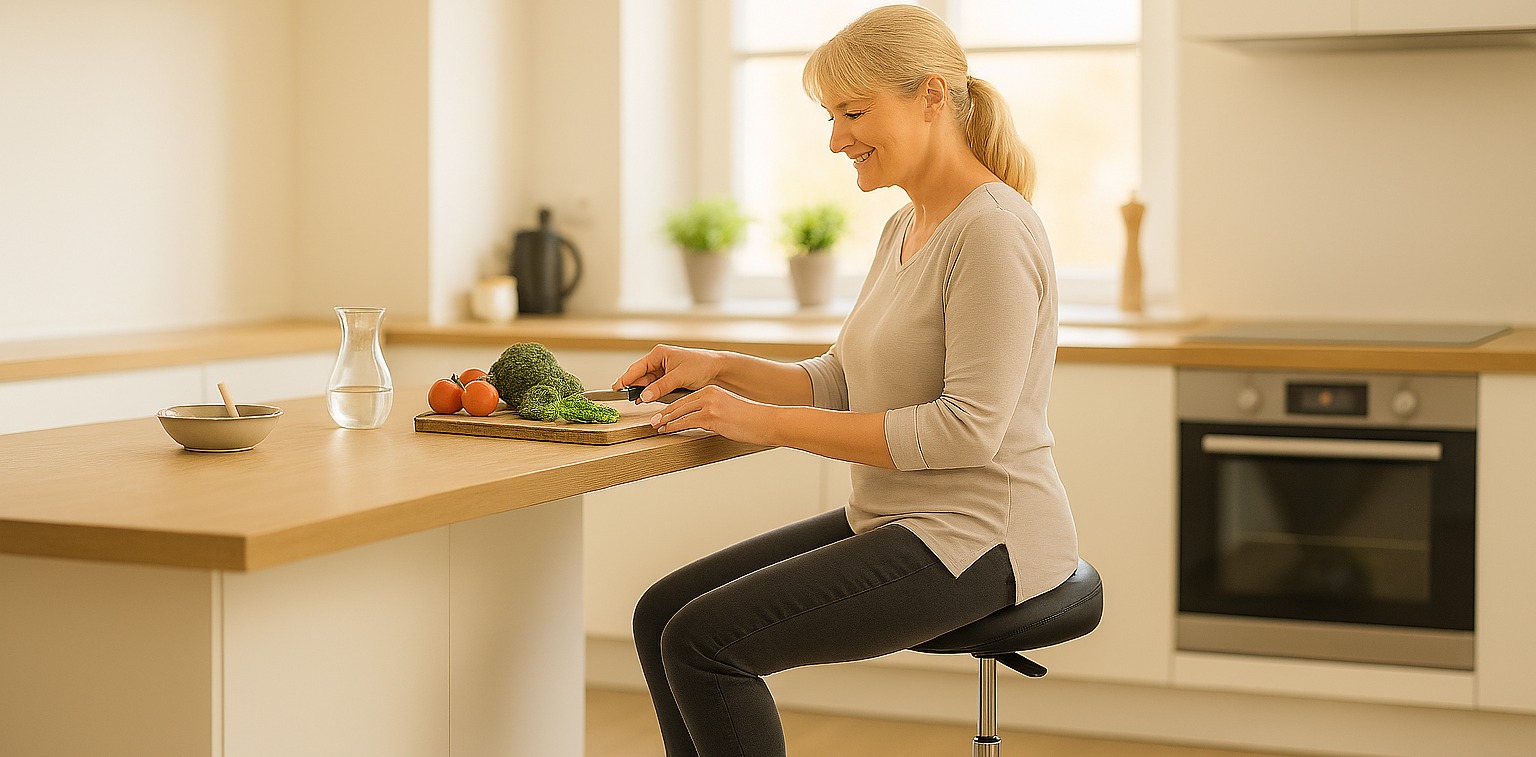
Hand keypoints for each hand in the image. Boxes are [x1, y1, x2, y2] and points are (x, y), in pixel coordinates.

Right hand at [613, 344, 721, 402]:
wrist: (718, 371)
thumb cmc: (701, 366)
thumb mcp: (679, 376)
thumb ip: (660, 386)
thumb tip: (644, 396)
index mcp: (658, 354)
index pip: (636, 368)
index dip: (625, 379)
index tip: (615, 389)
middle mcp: (658, 361)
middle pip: (640, 377)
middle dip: (634, 388)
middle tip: (627, 400)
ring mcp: (663, 371)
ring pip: (647, 385)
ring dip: (644, 393)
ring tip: (638, 402)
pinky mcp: (669, 380)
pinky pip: (656, 388)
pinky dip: (652, 395)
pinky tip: (648, 401)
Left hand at [646, 385, 778, 445]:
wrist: (765, 421)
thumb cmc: (750, 420)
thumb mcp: (728, 410)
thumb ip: (712, 413)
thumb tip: (699, 423)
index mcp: (712, 390)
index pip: (686, 399)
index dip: (672, 408)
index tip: (662, 414)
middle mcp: (709, 394)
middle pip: (680, 404)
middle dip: (664, 414)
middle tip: (652, 421)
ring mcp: (710, 405)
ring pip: (680, 413)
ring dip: (666, 421)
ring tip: (656, 427)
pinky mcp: (712, 417)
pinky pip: (687, 422)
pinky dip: (674, 426)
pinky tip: (667, 430)